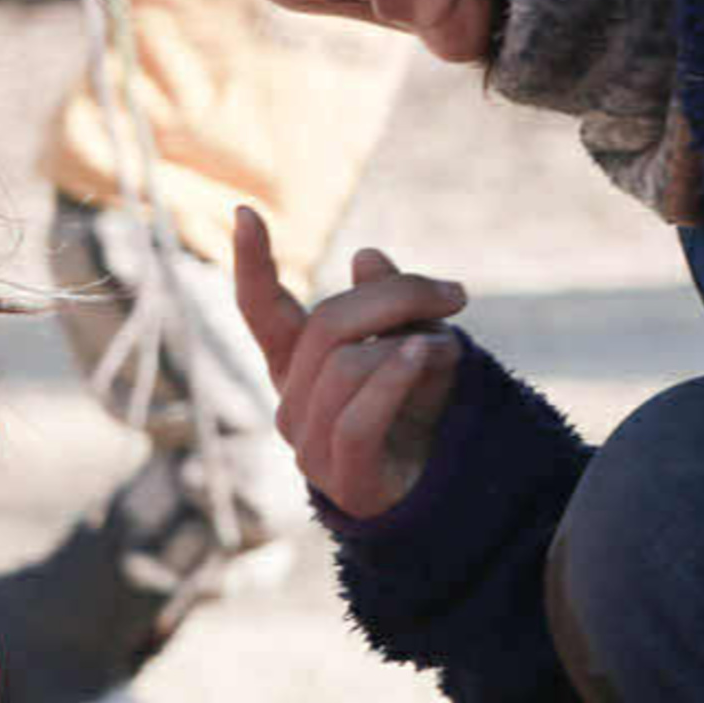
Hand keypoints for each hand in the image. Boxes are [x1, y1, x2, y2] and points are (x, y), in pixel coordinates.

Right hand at [233, 207, 464, 517]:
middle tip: (456, 296)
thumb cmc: (422, 412)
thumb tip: (366, 257)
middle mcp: (291, 403)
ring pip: (347, 366)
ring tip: (451, 349)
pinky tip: (429, 354)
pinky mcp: (343, 479)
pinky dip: (397, 378)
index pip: (262, 311)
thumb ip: (389, 304)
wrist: (447, 492)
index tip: (247, 211)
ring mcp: (310, 446)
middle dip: (397, 297)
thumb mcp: (412, 341)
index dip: (252, 263)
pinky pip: (360, 417)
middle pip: (329, 324)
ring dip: (410, 345)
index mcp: (296, 366)